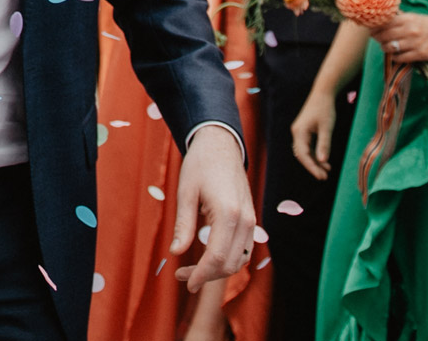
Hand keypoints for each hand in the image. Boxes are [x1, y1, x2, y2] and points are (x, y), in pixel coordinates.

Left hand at [172, 124, 255, 292]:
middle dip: (207, 275)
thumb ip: (184, 224)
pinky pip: (243, 249)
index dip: (201, 274)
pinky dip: (229, 260)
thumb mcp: (185, 192)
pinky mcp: (250, 219)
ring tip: (192, 269)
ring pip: (239, 260)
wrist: (221, 145)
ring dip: (218, 270)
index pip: (218, 257)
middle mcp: (245, 220)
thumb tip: (176, 252)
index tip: (185, 281)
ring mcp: (251, 220)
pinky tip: (208, 258)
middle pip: (230, 263)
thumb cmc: (200, 165)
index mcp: (228, 213)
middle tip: (182, 275)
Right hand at [291, 87, 338, 181]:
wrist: (323, 93)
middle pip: (302, 155)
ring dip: (315, 161)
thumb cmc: (325, 109)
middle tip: (325, 177)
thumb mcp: (327, 128)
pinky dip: (315, 154)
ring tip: (327, 170)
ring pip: (305, 151)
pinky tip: (325, 160)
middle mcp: (297, 132)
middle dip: (313, 166)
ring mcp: (300, 131)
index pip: (303, 155)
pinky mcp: (305, 130)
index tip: (321, 176)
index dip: (312, 167)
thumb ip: (324, 145)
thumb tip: (323, 161)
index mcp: (299, 132)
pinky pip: (308, 146)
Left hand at [373, 12, 427, 64]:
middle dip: (378, 39)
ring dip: (386, 48)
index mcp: (408, 19)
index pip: (383, 23)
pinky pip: (400, 58)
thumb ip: (400, 20)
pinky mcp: (420, 54)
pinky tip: (396, 55)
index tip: (372, 30)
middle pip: (384, 36)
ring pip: (390, 47)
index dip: (375, 27)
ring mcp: (415, 43)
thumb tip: (382, 22)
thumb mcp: (416, 18)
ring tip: (387, 47)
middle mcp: (410, 30)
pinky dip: (395, 58)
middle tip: (378, 40)